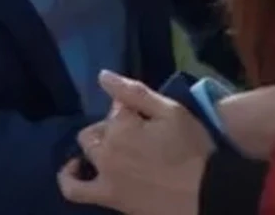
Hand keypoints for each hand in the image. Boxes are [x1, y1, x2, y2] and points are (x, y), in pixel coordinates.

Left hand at [58, 70, 213, 214]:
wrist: (206, 195)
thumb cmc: (193, 149)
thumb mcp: (171, 111)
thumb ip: (134, 92)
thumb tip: (102, 76)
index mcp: (122, 125)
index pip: (116, 106)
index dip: (130, 107)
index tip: (147, 115)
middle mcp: (106, 149)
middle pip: (98, 129)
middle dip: (112, 126)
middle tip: (139, 134)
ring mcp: (104, 176)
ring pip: (84, 153)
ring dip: (91, 146)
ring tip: (106, 148)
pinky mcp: (108, 197)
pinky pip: (74, 190)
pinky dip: (69, 179)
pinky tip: (76, 171)